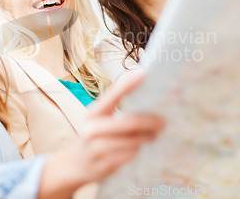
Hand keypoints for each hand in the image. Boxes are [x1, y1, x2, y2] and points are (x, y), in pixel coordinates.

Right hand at [38, 71, 164, 198]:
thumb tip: (144, 96)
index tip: (143, 74)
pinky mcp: (105, 165)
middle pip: (128, 122)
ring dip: (147, 138)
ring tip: (154, 135)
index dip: (127, 84)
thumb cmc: (95, 136)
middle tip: (163, 122)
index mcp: (93, 113)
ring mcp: (97, 148)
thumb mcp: (99, 119)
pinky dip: (137, 151)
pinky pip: (130, 156)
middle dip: (149, 122)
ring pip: (132, 141)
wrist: (76, 163)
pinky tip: (140, 148)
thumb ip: (117, 108)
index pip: (112, 95)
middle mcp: (93, 129)